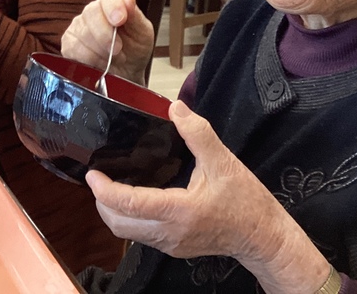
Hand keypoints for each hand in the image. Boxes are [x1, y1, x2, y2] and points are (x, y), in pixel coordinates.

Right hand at [61, 0, 153, 84]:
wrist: (126, 74)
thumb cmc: (135, 51)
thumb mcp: (142, 35)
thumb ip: (136, 16)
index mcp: (113, 4)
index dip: (113, 5)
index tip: (120, 20)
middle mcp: (93, 12)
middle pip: (92, 12)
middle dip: (106, 35)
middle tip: (118, 50)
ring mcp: (78, 26)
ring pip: (83, 33)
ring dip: (100, 51)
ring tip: (111, 59)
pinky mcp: (69, 43)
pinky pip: (74, 49)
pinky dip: (88, 59)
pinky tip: (98, 63)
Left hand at [87, 101, 328, 290]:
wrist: (264, 238)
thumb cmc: (246, 202)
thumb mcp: (224, 161)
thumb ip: (198, 133)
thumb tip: (176, 108)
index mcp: (179, 211)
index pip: (130, 204)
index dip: (105, 190)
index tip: (93, 174)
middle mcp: (170, 233)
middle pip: (120, 224)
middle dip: (103, 203)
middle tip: (99, 178)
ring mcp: (171, 244)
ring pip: (129, 233)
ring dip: (115, 212)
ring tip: (112, 185)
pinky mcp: (175, 248)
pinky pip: (142, 236)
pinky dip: (130, 218)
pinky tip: (135, 198)